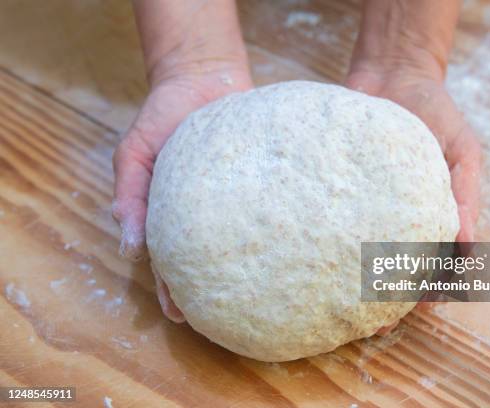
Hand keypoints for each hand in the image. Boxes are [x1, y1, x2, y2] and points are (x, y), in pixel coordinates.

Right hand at [113, 67, 252, 321]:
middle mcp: (207, 212)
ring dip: (243, 269)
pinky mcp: (262, 181)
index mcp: (173, 213)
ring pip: (239, 240)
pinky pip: (266, 208)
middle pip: (208, 258)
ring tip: (253, 299)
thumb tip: (128, 246)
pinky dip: (271, 229)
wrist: (205, 77)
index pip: (170, 258)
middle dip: (211, 290)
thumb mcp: (135, 152)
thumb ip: (130, 194)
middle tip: (221, 321)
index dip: (172, 288)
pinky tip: (284, 248)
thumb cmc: (164, 116)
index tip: (180, 315)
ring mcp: (237, 199)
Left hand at [346, 71, 480, 333]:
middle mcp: (395, 214)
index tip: (420, 308)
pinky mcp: (338, 192)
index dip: (430, 287)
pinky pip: (333, 222)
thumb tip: (468, 246)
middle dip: (385, 297)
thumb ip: (465, 194)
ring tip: (341, 310)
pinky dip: (329, 246)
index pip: (435, 260)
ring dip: (354, 283)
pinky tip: (317, 267)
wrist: (392, 73)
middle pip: (392, 265)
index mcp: (431, 212)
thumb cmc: (435, 112)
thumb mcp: (462, 151)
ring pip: (359, 252)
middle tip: (371, 325)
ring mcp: (364, 205)